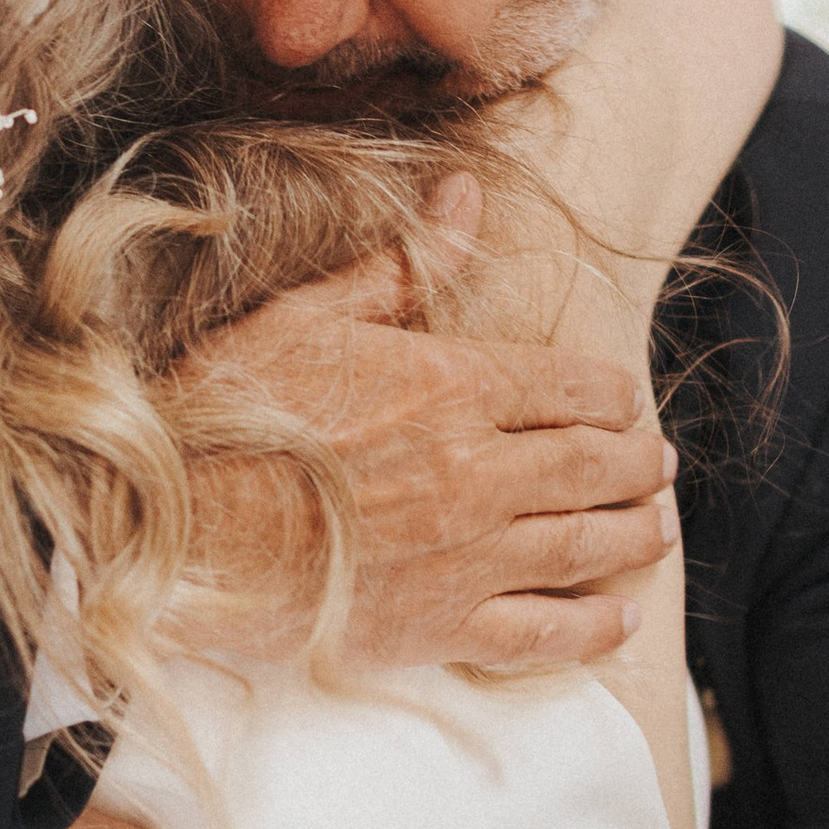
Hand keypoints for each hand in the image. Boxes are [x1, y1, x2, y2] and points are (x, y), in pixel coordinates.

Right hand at [179, 200, 676, 673]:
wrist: (169, 535)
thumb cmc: (222, 418)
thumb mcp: (304, 318)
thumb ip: (399, 265)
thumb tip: (466, 195)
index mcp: (454, 387)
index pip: (577, 389)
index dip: (614, 396)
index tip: (624, 404)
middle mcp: (480, 473)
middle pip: (598, 467)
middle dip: (640, 465)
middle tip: (658, 467)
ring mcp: (467, 555)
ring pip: (589, 545)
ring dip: (635, 535)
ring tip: (654, 529)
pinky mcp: (442, 628)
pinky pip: (547, 633)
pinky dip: (595, 627)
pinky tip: (617, 619)